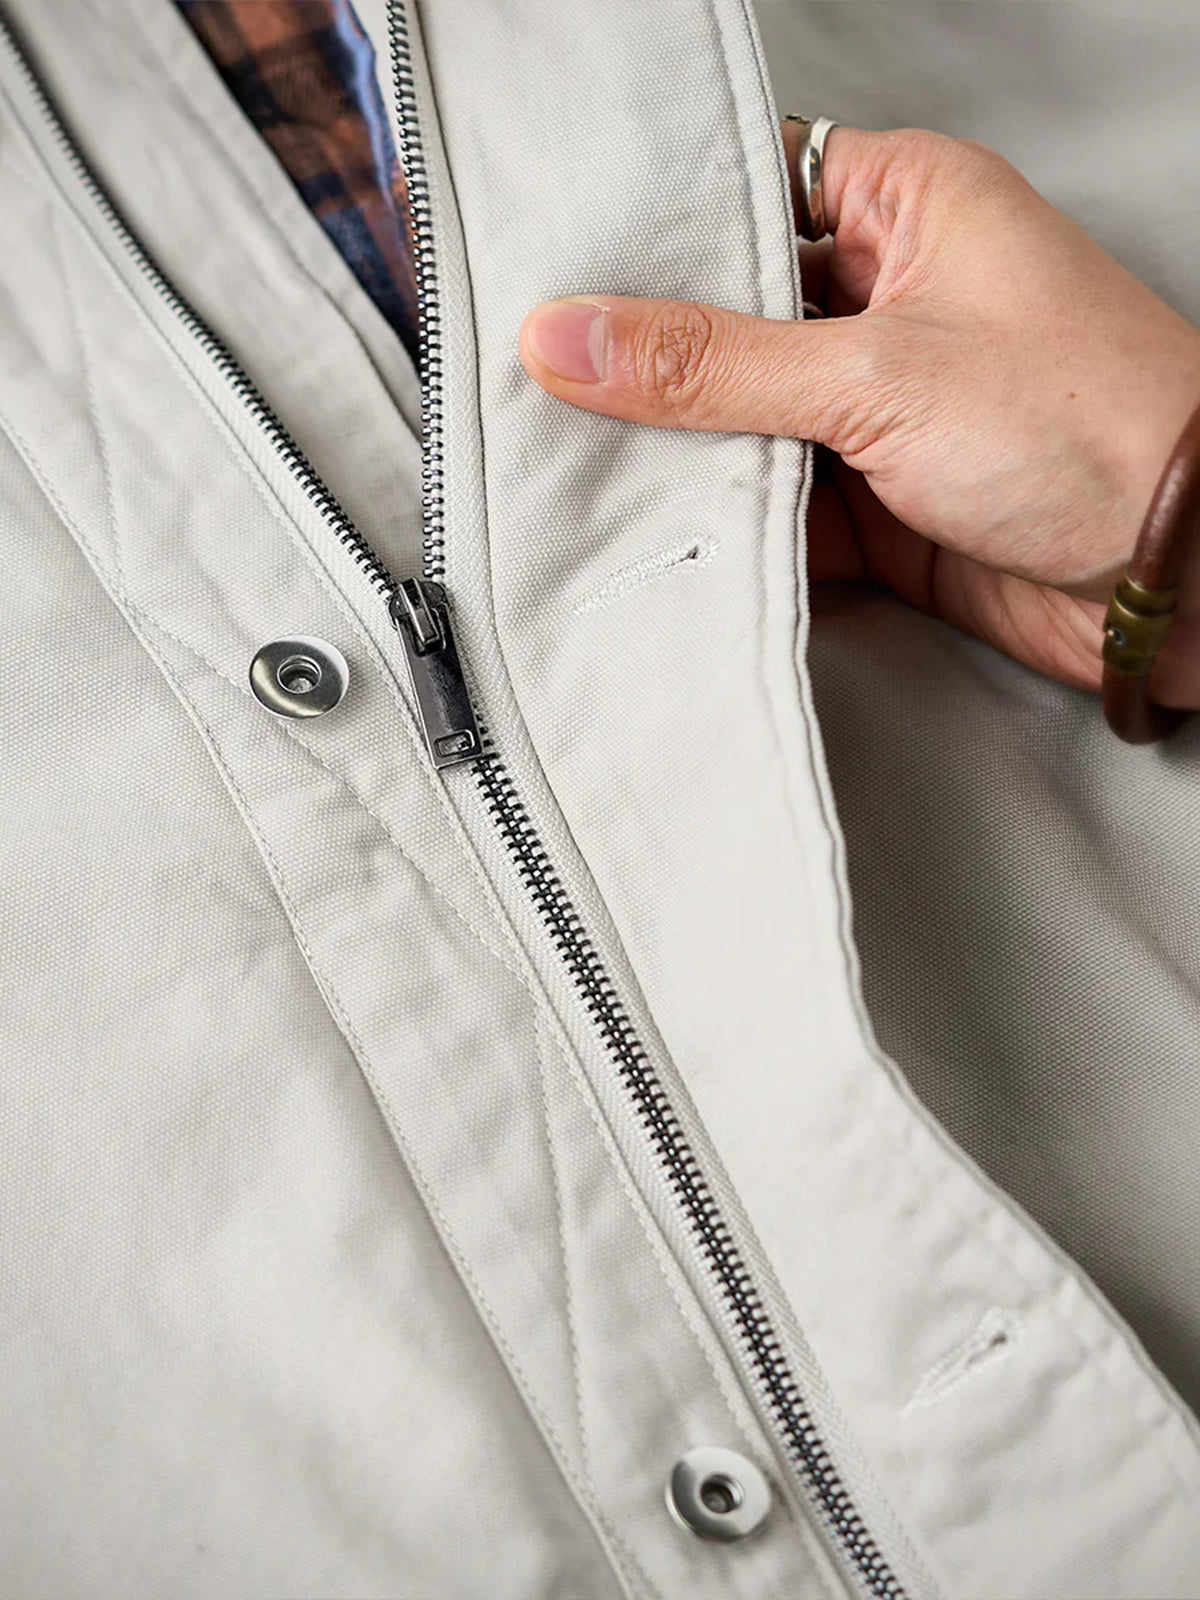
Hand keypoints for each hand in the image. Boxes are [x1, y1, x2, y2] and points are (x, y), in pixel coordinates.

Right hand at [518, 125, 1199, 708]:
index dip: (662, 228)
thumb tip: (574, 337)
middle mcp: (893, 300)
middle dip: (656, 359)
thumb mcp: (875, 374)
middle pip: (737, 316)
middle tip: (551, 379)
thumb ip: (713, 365)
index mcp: (909, 209)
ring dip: (687, 452)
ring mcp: (884, 407)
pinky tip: (660, 530)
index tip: (565, 266)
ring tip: (582, 459)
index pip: (755, 191)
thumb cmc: (1090, 426)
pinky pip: (778, 506)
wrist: (1174, 578)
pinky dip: (728, 525)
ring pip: (749, 419)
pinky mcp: (881, 503)